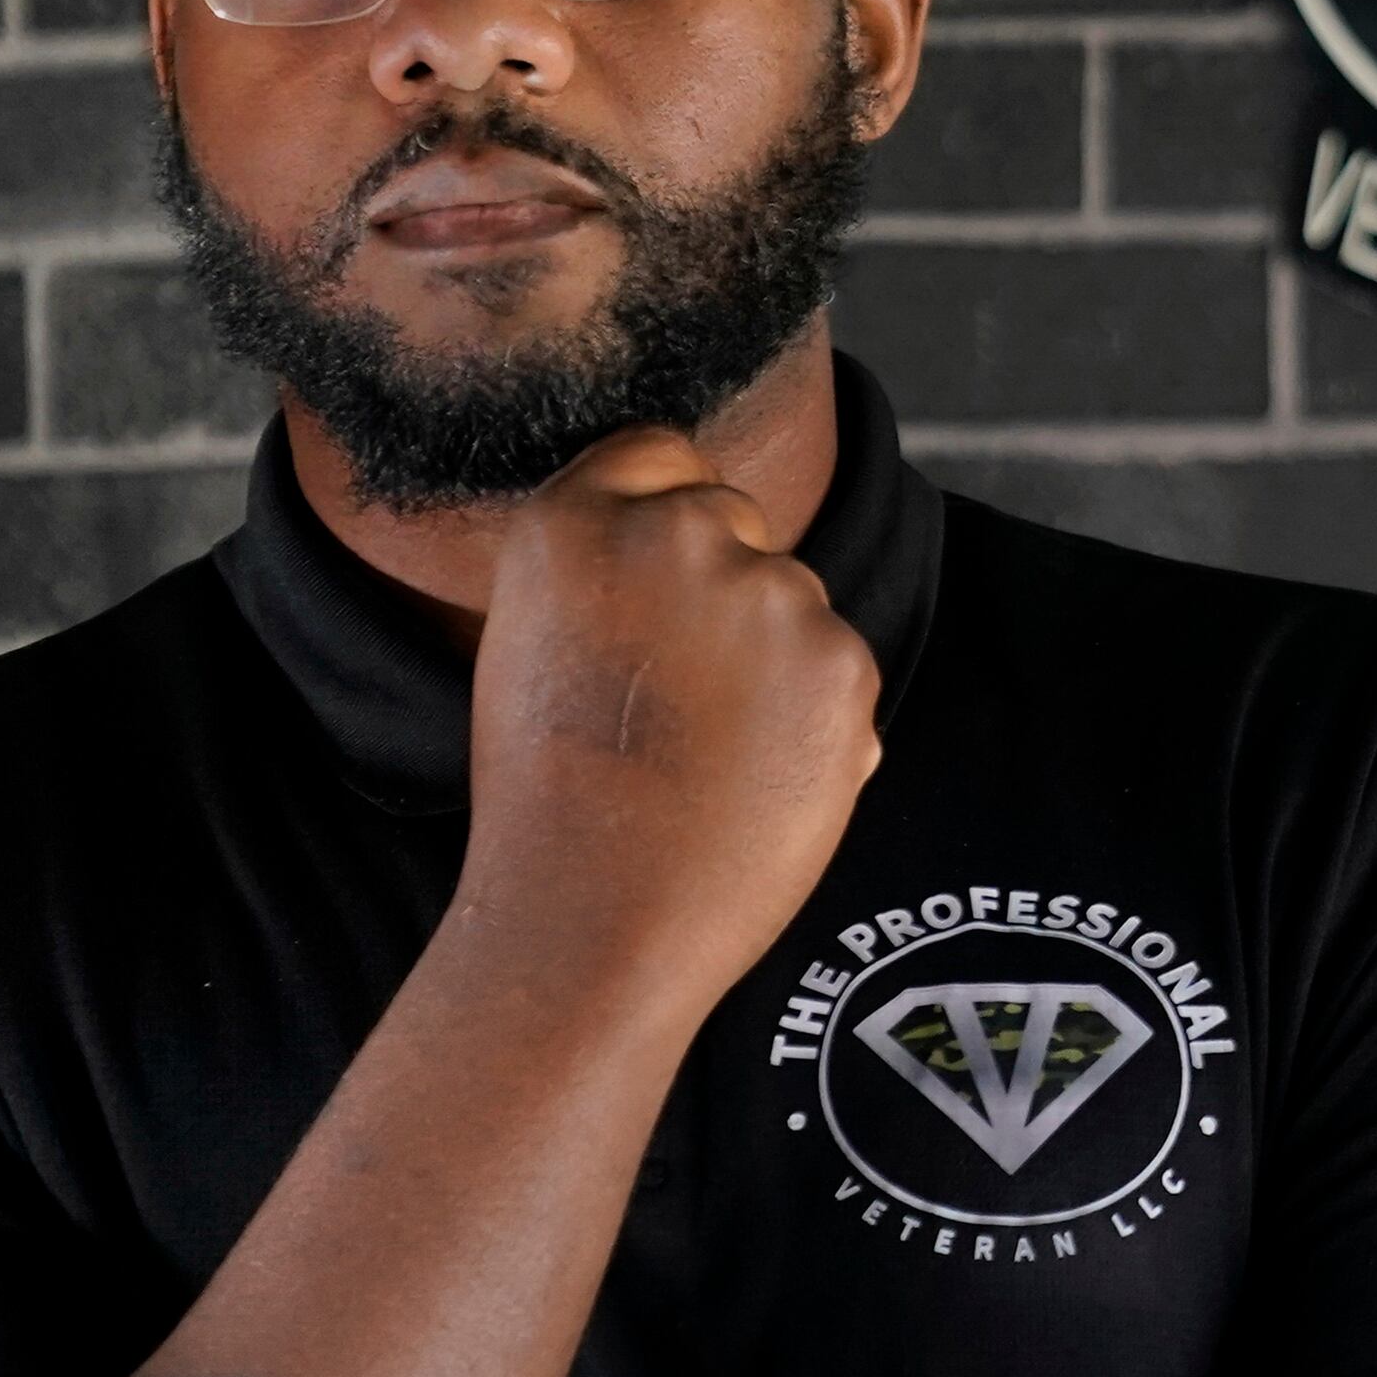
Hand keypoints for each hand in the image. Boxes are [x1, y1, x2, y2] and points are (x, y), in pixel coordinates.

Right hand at [459, 424, 882, 1004]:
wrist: (596, 920)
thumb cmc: (549, 805)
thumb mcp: (533, 646)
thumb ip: (610, 571)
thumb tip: (698, 544)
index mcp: (572, 520)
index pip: (656, 455)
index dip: (662, 516)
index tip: (655, 584)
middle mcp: (676, 530)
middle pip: (734, 523)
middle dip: (721, 591)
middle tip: (675, 699)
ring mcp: (769, 590)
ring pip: (793, 603)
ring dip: (771, 662)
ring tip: (706, 758)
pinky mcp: (843, 658)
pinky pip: (838, 670)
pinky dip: (815, 719)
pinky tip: (754, 782)